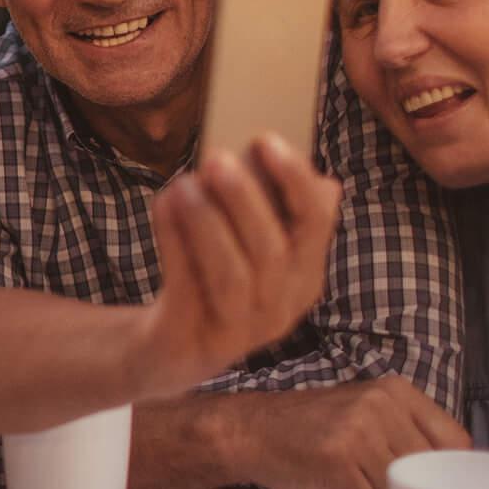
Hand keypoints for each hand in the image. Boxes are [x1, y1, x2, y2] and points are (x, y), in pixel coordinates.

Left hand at [134, 137, 342, 397]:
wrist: (171, 349)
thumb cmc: (214, 278)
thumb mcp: (248, 245)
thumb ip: (275, 212)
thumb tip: (326, 183)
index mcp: (305, 275)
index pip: (316, 223)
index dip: (294, 180)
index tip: (264, 139)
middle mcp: (282, 307)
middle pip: (273, 249)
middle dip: (245, 199)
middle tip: (215, 157)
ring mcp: (241, 331)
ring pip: (233, 274)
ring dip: (207, 222)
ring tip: (183, 184)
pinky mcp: (195, 342)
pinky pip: (188, 288)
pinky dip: (175, 242)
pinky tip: (163, 205)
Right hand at [219, 377, 468, 488]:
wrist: (248, 430)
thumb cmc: (311, 430)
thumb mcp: (364, 412)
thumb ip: (405, 432)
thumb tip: (450, 478)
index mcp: (396, 391)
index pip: (454, 442)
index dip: (441, 470)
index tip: (424, 482)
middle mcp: (381, 405)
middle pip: (422, 473)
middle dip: (396, 486)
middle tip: (364, 477)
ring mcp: (358, 431)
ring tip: (340, 478)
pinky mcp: (336, 460)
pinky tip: (325, 486)